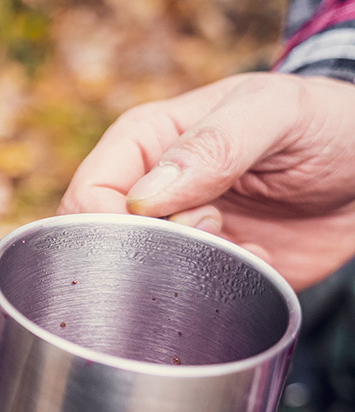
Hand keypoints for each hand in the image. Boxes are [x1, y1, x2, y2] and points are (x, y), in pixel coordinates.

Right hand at [58, 72, 354, 290]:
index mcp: (143, 143)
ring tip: (243, 245)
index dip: (112, 224)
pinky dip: (222, 290)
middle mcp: (148, 191)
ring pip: (140, 277)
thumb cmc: (324, 122)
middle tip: (217, 230)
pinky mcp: (207, 268)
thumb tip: (143, 196)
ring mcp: (176, 232)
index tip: (173, 227)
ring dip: (193, 272)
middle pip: (103, 244)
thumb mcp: (275, 113)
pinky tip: (258, 260)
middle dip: (155, 253)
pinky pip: (187, 299)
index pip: (87, 195)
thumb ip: (212, 144)